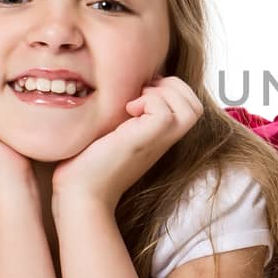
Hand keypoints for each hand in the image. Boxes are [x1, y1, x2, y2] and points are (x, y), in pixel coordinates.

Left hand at [51, 75, 201, 212]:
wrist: (81, 191)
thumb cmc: (89, 163)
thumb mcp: (113, 130)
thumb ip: (127, 114)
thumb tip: (124, 86)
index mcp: (160, 136)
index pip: (190, 106)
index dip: (173, 89)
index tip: (143, 91)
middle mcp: (165, 140)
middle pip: (195, 107)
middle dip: (173, 86)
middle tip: (143, 92)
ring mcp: (159, 142)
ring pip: (190, 108)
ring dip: (164, 93)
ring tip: (136, 102)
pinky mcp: (146, 140)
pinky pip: (164, 112)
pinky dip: (147, 101)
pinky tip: (126, 111)